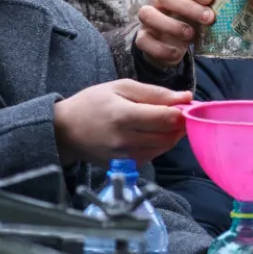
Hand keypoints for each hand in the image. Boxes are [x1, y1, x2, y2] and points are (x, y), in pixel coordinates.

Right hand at [53, 79, 191, 164]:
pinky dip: (159, 144)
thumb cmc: (93, 103)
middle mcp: (125, 141)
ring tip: (161, 120)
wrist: (66, 130)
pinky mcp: (125, 167)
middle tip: (176, 111)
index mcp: (124, 116)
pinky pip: (153, 155)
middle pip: (169, 135)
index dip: (181, 111)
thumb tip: (186, 97)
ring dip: (171, 134)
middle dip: (179, 123)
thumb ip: (156, 93)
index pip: (167, 118)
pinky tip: (151, 133)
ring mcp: (125, 157)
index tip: (183, 104)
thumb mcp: (122, 87)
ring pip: (164, 147)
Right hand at [136, 0, 215, 69]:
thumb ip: (210, 8)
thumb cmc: (189, 21)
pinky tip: (178, 51)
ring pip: (149, 15)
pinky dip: (162, 48)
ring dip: (172, 25)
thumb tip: (235, 8)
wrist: (170, 43)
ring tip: (190, 35)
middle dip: (188, 7)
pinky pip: (145, 41)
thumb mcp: (199, 12)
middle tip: (209, 18)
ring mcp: (146, 18)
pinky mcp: (141, 37)